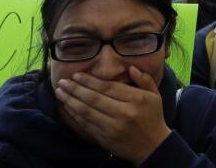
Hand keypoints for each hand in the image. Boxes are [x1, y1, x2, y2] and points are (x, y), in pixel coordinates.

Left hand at [55, 67, 170, 164]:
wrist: (152, 146)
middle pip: (94, 98)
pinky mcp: (105, 139)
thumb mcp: (155, 95)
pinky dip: (74, 116)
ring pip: (86, 112)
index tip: (76, 75)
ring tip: (60, 92)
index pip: (108, 87)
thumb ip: (144, 79)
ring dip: (70, 101)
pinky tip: (67, 108)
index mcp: (136, 99)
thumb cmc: (153, 117)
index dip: (90, 80)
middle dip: (75, 88)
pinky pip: (86, 125)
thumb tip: (130, 68)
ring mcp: (113, 127)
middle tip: (63, 82)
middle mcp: (124, 113)